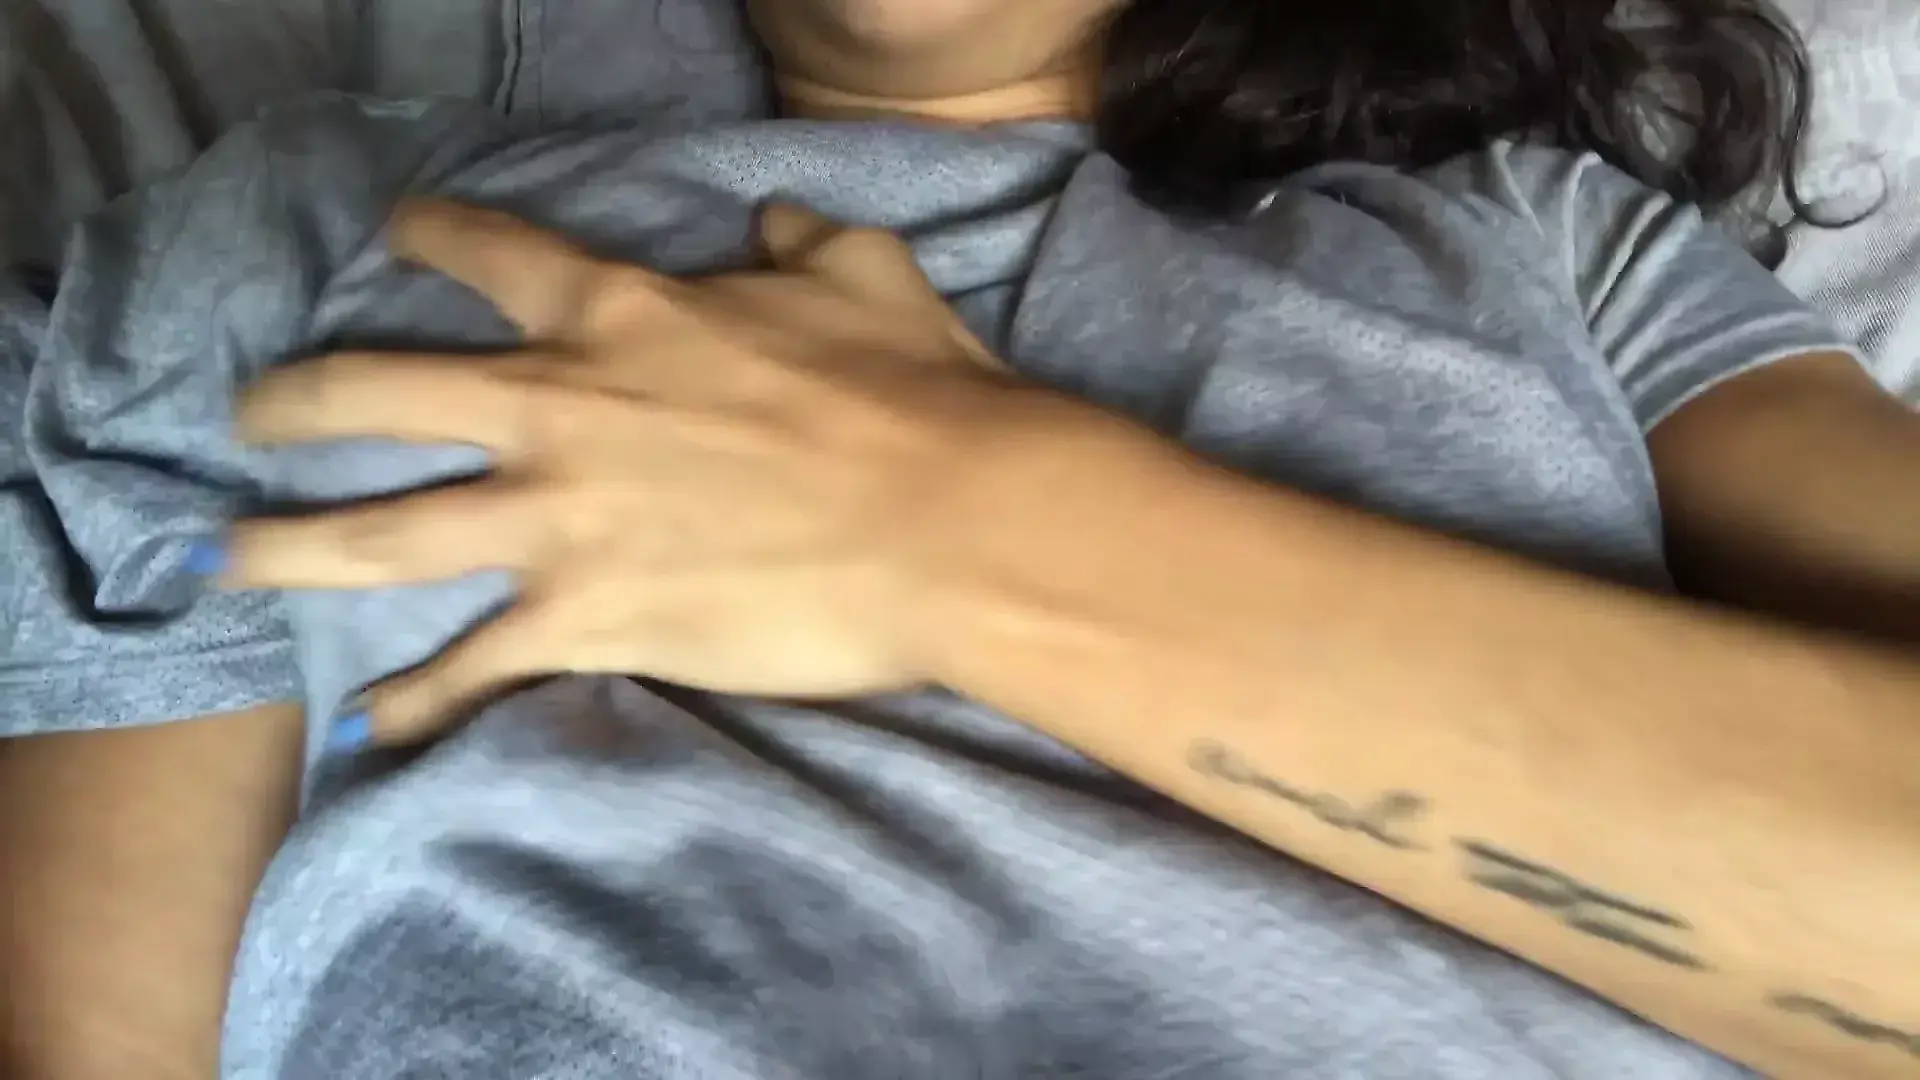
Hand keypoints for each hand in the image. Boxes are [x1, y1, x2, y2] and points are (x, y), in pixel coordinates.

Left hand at [223, 199, 1035, 745]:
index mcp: (616, 314)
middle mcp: (554, 410)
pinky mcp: (588, 620)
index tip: (395, 229)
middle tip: (249, 415)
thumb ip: (799, 242)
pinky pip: (473, 669)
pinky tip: (367, 729)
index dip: (430, 232)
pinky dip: (416, 704)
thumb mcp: (865, 274)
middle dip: (292, 401)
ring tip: (224, 561)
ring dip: (286, 550)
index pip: (490, 251)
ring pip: (376, 536)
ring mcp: (557, 524)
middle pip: (372, 393)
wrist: (948, 522)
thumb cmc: (913, 391)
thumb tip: (773, 223)